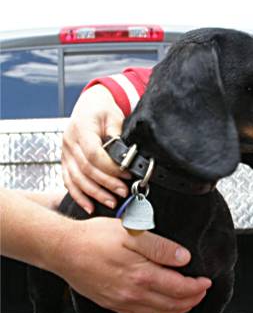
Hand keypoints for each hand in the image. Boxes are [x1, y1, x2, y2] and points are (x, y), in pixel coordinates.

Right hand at [55, 217, 211, 312]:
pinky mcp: (112, 305)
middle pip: (172, 305)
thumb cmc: (96, 237)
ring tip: (188, 301)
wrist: (63, 250)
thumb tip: (184, 259)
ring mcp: (122, 302)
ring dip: (177, 310)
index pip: (180, 289)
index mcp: (141, 275)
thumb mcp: (131, 233)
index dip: (197, 287)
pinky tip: (163, 309)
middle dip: (192, 300)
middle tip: (202, 292)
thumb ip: (160, 247)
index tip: (206, 281)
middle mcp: (133, 294)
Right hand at [61, 85, 128, 213]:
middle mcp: (70, 142)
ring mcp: (65, 153)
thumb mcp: (114, 116)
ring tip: (112, 202)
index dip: (111, 168)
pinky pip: (69, 182)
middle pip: (86, 169)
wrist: (89, 105)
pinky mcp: (65, 162)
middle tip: (123, 192)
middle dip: (106, 184)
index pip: (94, 154)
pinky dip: (79, 196)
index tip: (127, 174)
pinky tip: (90, 207)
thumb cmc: (103, 110)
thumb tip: (126, 158)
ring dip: (95, 194)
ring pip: (77, 179)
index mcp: (82, 128)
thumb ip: (118, 136)